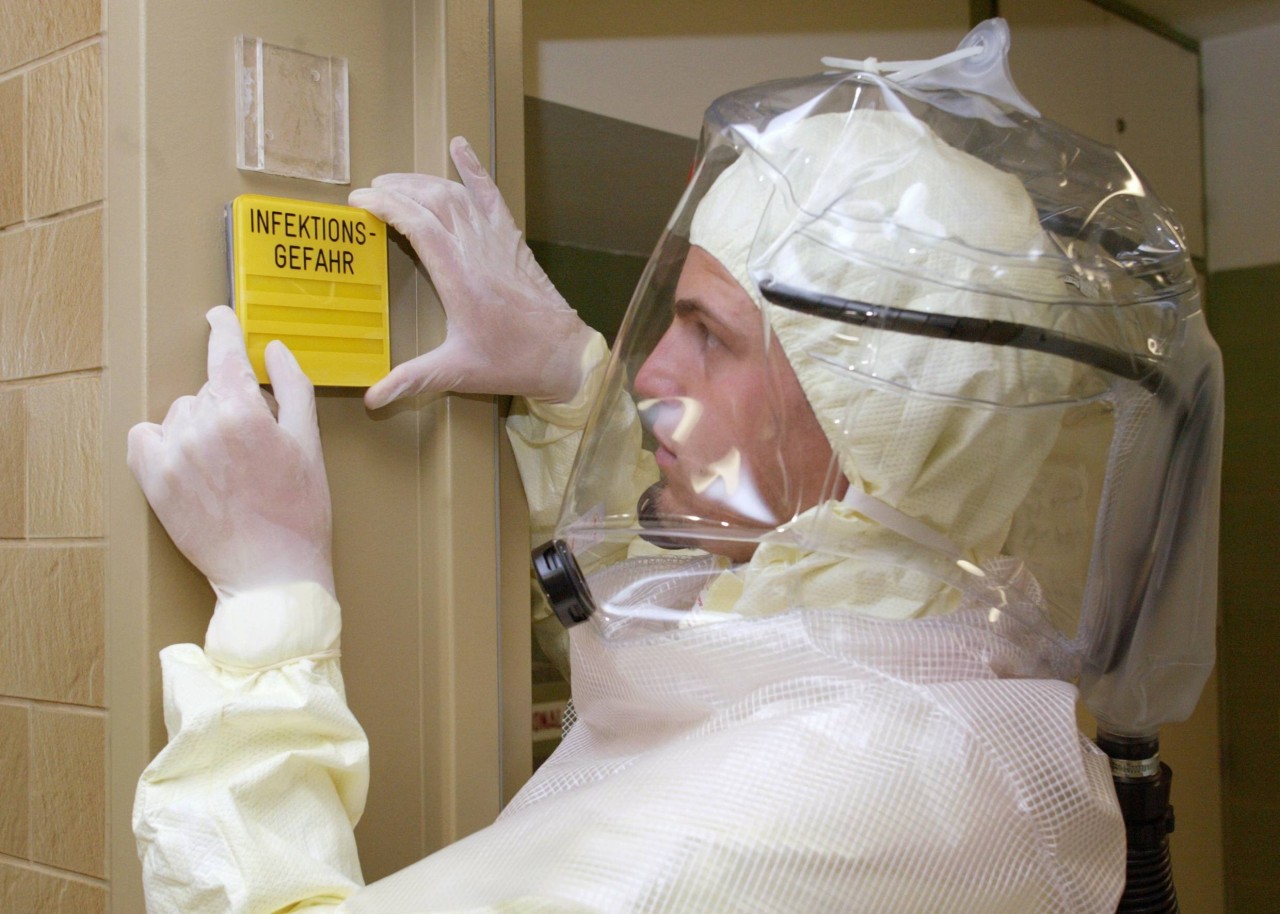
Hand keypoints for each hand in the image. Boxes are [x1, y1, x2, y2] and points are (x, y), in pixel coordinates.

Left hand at [127, 307, 333, 600]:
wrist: (271, 572)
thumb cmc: (299, 513)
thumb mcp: (308, 444)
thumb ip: (292, 387)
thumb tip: (274, 349)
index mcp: (245, 412)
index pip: (225, 353)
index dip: (223, 328)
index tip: (219, 316)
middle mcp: (203, 426)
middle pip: (210, 390)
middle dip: (230, 405)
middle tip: (254, 447)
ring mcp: (173, 454)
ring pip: (181, 413)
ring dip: (200, 427)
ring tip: (227, 467)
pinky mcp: (152, 481)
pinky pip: (144, 437)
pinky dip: (162, 443)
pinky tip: (189, 466)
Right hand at [350, 136, 596, 409]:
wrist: (564, 355)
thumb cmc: (512, 362)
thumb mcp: (457, 371)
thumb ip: (412, 379)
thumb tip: (370, 399)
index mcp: (459, 278)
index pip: (417, 225)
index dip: (386, 207)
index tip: (359, 200)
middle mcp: (477, 251)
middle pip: (433, 201)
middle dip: (398, 189)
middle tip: (370, 191)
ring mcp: (497, 241)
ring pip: (457, 195)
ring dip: (424, 180)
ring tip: (396, 180)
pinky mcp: (512, 240)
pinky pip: (491, 196)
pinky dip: (474, 170)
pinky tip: (459, 146)